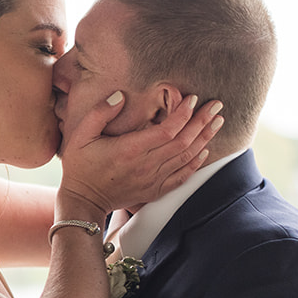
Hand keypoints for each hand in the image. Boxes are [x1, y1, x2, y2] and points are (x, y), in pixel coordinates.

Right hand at [59, 92, 223, 215]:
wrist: (82, 201)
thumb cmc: (80, 167)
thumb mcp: (80, 135)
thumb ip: (100, 113)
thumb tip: (121, 96)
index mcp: (130, 149)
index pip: (167, 130)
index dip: (184, 114)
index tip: (193, 98)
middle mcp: (146, 165)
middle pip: (183, 141)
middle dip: (202, 121)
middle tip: (216, 106)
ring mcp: (152, 180)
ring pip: (186, 157)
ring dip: (204, 138)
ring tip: (217, 122)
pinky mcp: (154, 190)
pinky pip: (182, 177)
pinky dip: (196, 163)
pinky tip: (205, 151)